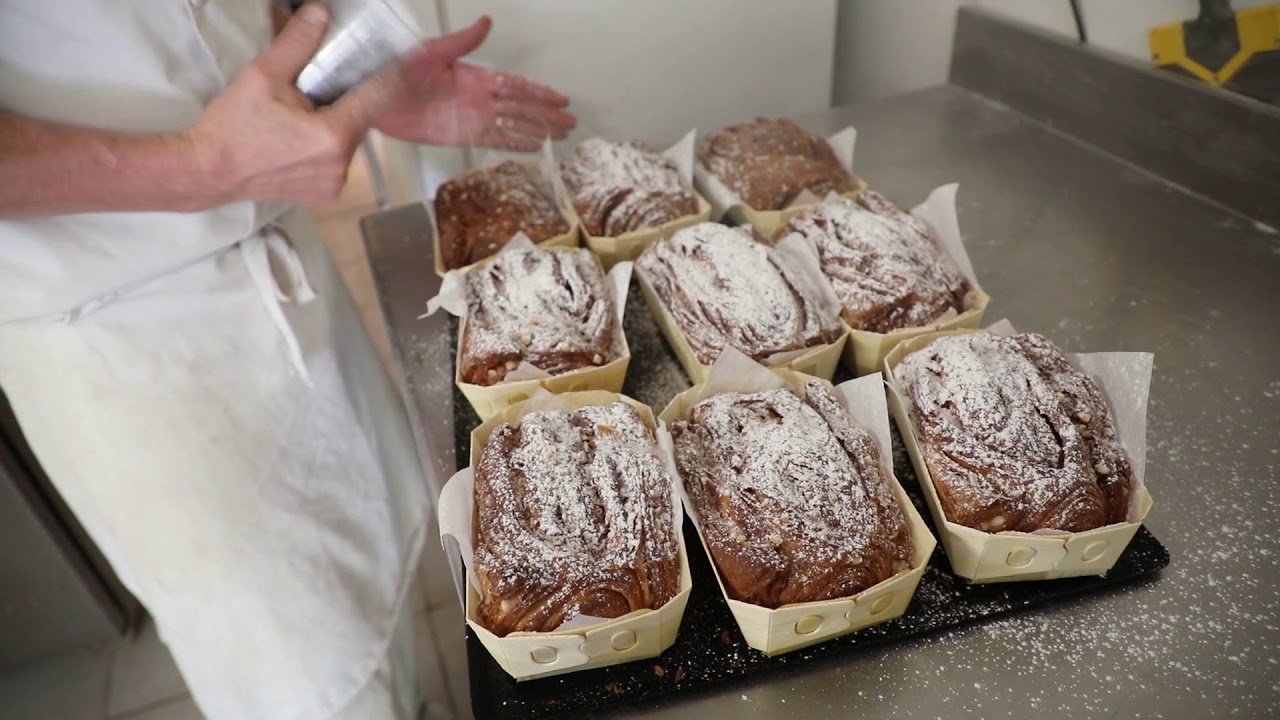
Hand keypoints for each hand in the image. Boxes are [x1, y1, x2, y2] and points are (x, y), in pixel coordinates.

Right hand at [186, 3, 395, 204]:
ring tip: (308, 111)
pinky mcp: (325, 193)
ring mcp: (334, 183)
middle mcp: (341, 165)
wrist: (207, 171)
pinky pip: (338, 160)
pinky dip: (328, 145)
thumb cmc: (233, 128)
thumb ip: (298, 43)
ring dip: (339, 122)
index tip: (397, 61)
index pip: (375, 98)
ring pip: (350, 141)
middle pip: (362, 120)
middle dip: (349, 99)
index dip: (386, 76)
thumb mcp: (264, 75)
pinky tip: (304, 135)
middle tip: (325, 85)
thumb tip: (319, 14)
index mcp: (332, 137)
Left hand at [371, 17, 575, 151]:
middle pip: (522, 108)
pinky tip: (533, 149)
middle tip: (571, 122)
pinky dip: (515, 145)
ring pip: (514, 125)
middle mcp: (480, 99)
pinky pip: (495, 140)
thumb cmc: (398, 70)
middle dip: (547, 115)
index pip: (517, 86)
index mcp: (477, 77)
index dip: (541, 93)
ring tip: (560, 136)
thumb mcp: (431, 51)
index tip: (562, 99)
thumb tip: (486, 22)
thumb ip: (462, 42)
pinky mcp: (462, 136)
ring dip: (538, 131)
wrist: (376, 97)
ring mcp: (473, 118)